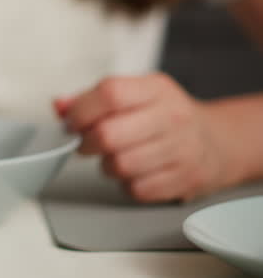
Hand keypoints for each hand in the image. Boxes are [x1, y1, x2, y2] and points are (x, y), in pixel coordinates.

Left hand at [54, 73, 237, 202]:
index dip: (81, 111)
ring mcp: (183, 149)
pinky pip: (138, 189)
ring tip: (115, 156)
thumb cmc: (164, 116)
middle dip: (87, 143)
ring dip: (107, 165)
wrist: (217, 141)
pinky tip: (136, 172)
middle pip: (109, 134)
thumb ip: (92, 98)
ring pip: (120, 165)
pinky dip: (128, 184)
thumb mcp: (134, 94)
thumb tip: (60, 107)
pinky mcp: (187, 178)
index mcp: (156, 89)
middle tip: (87, 143)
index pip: (110, 93)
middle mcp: (173, 116)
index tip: (71, 123)